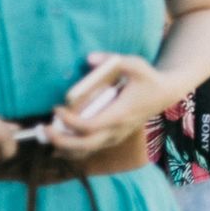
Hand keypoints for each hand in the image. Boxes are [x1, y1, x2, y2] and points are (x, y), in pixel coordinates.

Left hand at [48, 52, 174, 159]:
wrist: (165, 94)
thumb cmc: (149, 78)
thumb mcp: (135, 64)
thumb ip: (112, 60)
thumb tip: (88, 58)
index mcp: (120, 114)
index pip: (88, 126)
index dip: (68, 121)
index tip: (56, 108)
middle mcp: (117, 130)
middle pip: (83, 145)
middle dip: (60, 140)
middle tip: (44, 129)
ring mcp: (116, 137)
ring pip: (86, 152)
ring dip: (64, 148)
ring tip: (47, 135)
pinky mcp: (114, 138)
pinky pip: (91, 149)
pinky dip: (73, 148)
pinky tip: (58, 142)